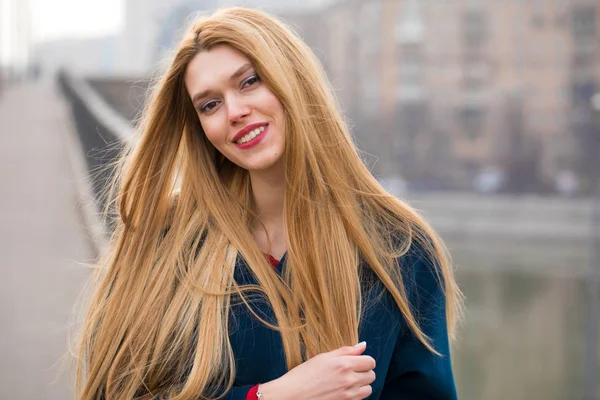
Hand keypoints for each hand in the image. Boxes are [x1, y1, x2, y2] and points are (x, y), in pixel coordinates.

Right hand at [260, 341, 375, 399]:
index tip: (357, 360)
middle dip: (364, 372)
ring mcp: (348, 395)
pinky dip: (356, 395)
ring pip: (368, 389)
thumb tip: (362, 345)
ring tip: (348, 381)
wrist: (291, 396)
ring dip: (362, 385)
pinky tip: (343, 390)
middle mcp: (349, 380)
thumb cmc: (303, 375)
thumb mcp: (323, 357)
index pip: (370, 362)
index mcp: (344, 365)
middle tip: (351, 370)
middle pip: (372, 375)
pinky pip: (360, 399)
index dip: (365, 360)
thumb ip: (345, 351)